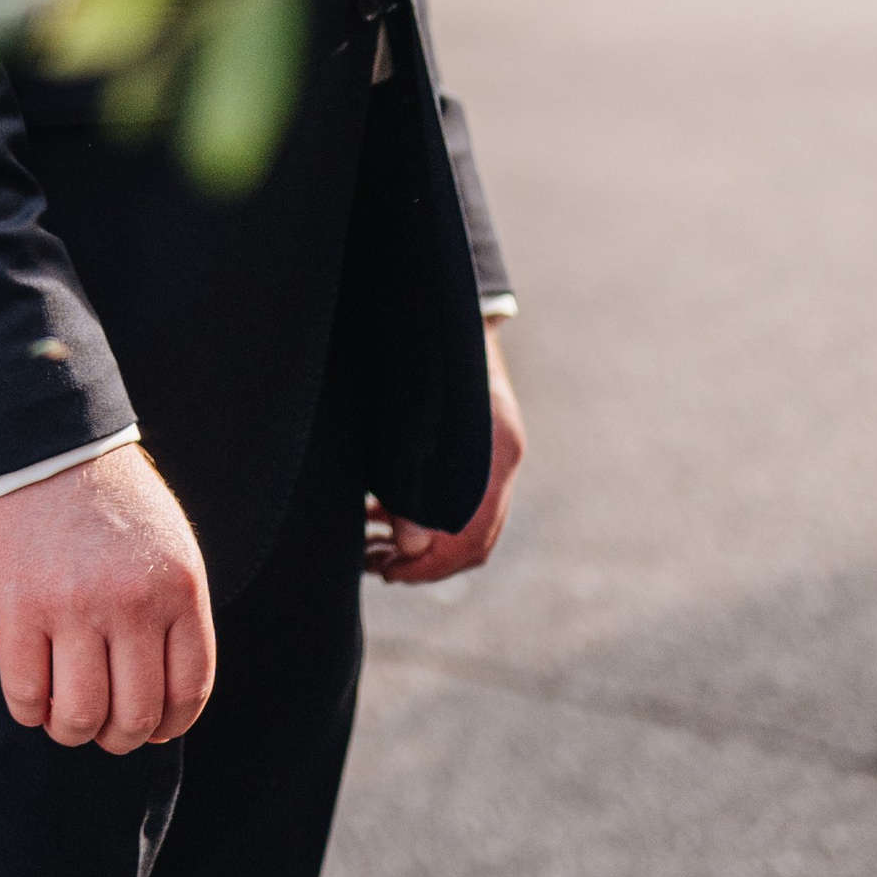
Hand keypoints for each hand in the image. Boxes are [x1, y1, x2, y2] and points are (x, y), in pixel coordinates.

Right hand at [0, 443, 215, 751]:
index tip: (155, 728)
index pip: (189, 688)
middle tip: (104, 728)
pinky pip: (25, 694)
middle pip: (136, 714)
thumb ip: (172, 611)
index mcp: (178, 586)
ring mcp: (72, 607)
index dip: (172, 724)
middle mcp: (131, 602)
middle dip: (120, 736)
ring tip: (64, 718)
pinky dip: (29, 711)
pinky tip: (32, 699)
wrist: (39, 444)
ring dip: (72, 731)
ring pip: (81, 716)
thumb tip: (167, 699)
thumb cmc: (106, 497)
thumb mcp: (166, 544)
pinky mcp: (15, 608)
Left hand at [366, 326, 523, 584]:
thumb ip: (410, 478)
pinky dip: (427, 521)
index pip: (473, 537)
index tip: (387, 570)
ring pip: (471, 529)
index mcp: (495, 451)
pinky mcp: (483, 450)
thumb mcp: (409, 414)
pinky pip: (465, 505)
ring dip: (423, 547)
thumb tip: (410, 541)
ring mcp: (498, 455)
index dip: (429, 564)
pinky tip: (382, 518)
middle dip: (425, 564)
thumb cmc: (420, 356)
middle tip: (377, 565)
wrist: (447, 307)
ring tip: (373, 549)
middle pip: (476, 543)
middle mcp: (504, 458)